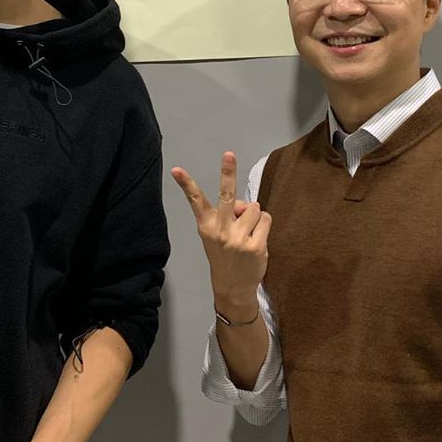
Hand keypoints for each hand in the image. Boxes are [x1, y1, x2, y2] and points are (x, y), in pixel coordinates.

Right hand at [171, 151, 270, 312]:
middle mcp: (220, 230)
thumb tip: (245, 204)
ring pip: (254, 207)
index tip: (176, 169)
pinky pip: (265, 218)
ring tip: (248, 231)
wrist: (233, 287)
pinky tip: (257, 238)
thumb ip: (227, 215)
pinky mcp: (256, 245)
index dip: (186, 184)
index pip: (195, 201)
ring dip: (254, 216)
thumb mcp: (215, 235)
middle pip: (227, 196)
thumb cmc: (225, 255)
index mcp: (207, 226)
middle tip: (228, 154)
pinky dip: (264, 224)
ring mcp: (238, 239)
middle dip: (227, 173)